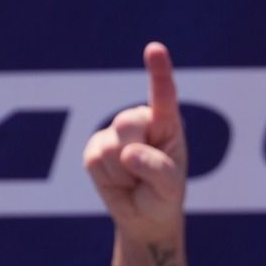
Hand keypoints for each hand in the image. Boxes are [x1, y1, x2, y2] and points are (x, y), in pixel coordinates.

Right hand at [83, 42, 189, 239]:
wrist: (144, 216)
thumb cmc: (164, 195)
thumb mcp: (171, 186)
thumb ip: (157, 168)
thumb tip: (128, 153)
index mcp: (166, 121)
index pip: (163, 94)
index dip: (158, 71)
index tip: (154, 49)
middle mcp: (139, 119)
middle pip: (127, 124)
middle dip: (135, 154)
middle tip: (145, 173)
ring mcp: (114, 132)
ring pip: (110, 147)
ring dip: (122, 173)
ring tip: (133, 179)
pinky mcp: (94, 148)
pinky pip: (95, 161)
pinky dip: (107, 178)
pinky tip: (118, 180)